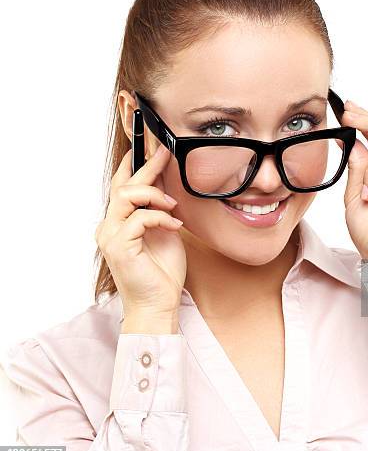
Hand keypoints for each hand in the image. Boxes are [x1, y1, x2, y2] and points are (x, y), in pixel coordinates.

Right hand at [95, 146, 186, 332]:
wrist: (159, 304)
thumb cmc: (162, 271)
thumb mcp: (165, 230)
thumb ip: (160, 208)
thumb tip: (166, 183)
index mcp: (120, 222)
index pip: (123, 187)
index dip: (134, 165)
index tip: (151, 146)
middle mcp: (110, 226)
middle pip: (123, 186)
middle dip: (146, 166)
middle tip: (165, 151)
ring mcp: (110, 236)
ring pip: (126, 197)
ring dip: (153, 194)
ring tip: (173, 204)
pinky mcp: (119, 246)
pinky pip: (139, 218)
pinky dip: (160, 217)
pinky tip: (174, 224)